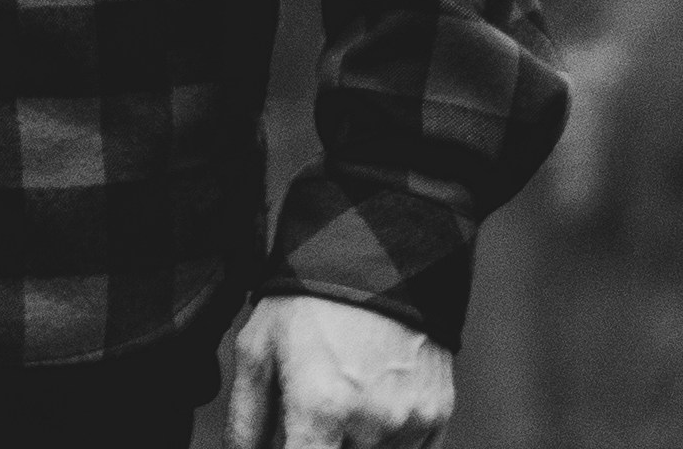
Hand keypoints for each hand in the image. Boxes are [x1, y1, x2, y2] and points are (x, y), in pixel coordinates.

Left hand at [219, 294, 455, 448]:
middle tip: (311, 418)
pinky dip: (385, 441)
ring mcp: (411, 421)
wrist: (378, 253)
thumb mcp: (257, 348)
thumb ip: (245, 419)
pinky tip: (369, 404)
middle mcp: (372, 421)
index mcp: (323, 407)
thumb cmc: (310, 297)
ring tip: (340, 401)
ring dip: (352, 443)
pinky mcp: (437, 414)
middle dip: (321, 443)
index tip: (291, 440)